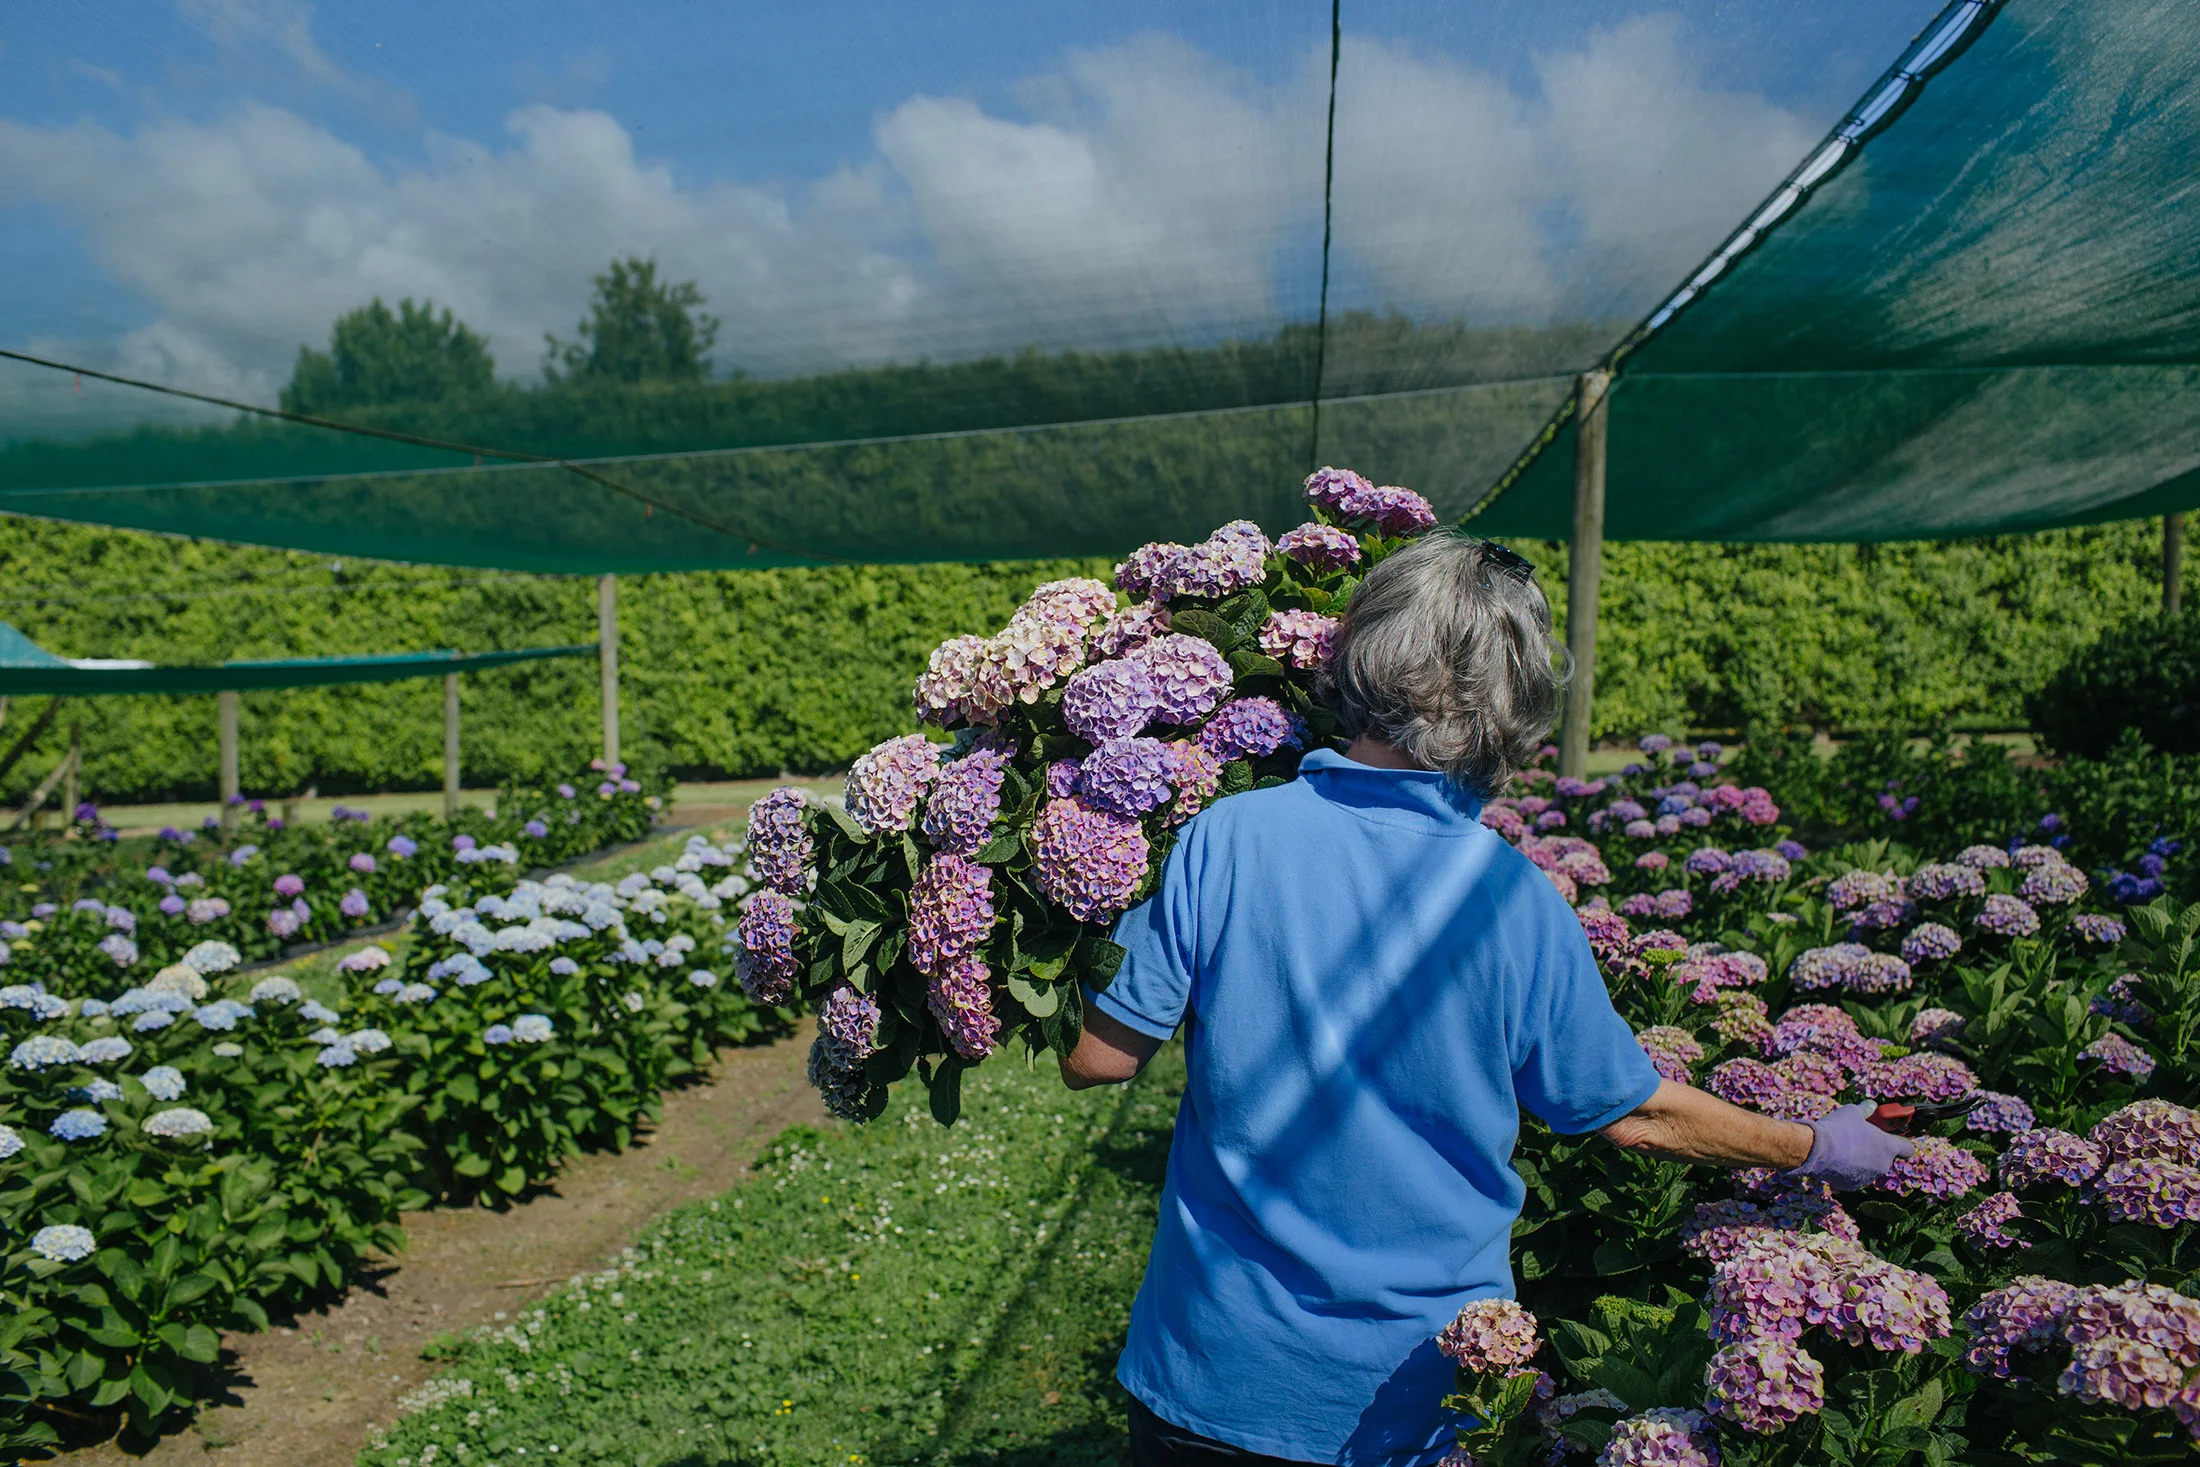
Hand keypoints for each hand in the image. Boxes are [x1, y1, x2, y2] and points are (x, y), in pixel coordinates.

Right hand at [1794, 1102, 1914, 1189]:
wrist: (1816, 1149)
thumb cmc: (1839, 1128)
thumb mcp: (1852, 1112)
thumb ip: (1865, 1110)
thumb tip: (1871, 1105)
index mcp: (1888, 1147)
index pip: (1908, 1149)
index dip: (1901, 1143)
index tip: (1892, 1138)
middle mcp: (1882, 1165)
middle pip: (1885, 1158)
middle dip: (1875, 1150)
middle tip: (1860, 1139)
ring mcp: (1868, 1177)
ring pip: (1869, 1168)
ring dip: (1861, 1160)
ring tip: (1843, 1149)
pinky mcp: (1852, 1185)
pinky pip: (1853, 1176)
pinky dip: (1847, 1170)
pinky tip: (1834, 1159)